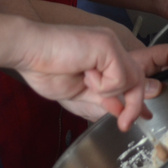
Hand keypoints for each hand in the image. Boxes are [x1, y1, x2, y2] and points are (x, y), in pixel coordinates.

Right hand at [13, 22, 167, 130]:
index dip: (136, 100)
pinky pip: (120, 77)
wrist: (28, 52)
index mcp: (105, 57)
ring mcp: (111, 44)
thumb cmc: (47, 70)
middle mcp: (111, 48)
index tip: (135, 119)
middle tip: (123, 123)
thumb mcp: (81, 94)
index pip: (132, 78)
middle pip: (138, 79)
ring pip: (133, 78)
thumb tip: (125, 110)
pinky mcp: (108, 45)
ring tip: (86, 82)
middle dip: (133, 105)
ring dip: (110, 92)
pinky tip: (85, 74)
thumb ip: (104, 100)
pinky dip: (103, 85)